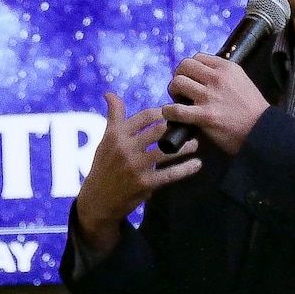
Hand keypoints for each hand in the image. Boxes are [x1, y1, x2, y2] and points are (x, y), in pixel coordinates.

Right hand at [72, 92, 203, 257]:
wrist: (98, 200)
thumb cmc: (104, 166)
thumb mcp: (105, 140)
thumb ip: (113, 116)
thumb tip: (109, 93)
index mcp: (116, 135)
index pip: (145, 116)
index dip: (163, 112)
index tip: (176, 112)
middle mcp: (125, 148)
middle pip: (159, 131)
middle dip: (178, 127)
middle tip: (192, 126)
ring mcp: (135, 167)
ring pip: (167, 151)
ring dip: (186, 147)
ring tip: (196, 144)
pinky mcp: (144, 184)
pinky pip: (170, 174)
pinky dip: (186, 168)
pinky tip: (196, 164)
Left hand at [163, 53, 269, 154]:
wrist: (263, 132)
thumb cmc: (253, 110)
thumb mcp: (242, 81)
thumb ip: (224, 75)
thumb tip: (203, 75)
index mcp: (227, 68)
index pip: (197, 58)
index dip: (191, 69)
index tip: (192, 80)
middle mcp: (217, 78)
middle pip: (184, 66)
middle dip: (179, 77)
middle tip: (182, 90)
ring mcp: (210, 96)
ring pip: (177, 83)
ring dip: (173, 92)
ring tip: (179, 101)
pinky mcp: (204, 116)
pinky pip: (176, 109)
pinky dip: (169, 111)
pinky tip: (172, 115)